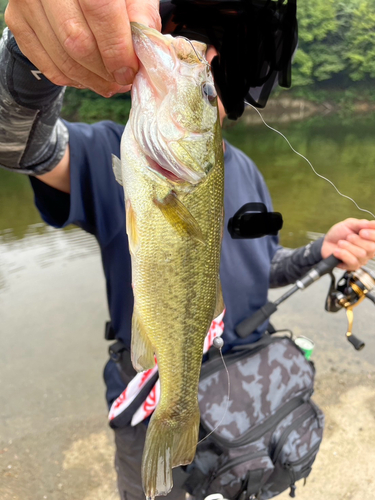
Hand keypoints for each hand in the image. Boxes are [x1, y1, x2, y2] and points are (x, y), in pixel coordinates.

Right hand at [5, 0, 160, 96]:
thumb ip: (142, 17)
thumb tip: (143, 53)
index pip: (100, 10)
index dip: (117, 48)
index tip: (129, 72)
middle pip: (78, 41)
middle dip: (105, 71)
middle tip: (121, 81)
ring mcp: (26, 1)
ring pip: (63, 58)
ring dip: (91, 80)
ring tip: (109, 83)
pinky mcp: (17, 21)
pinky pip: (48, 66)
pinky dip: (73, 80)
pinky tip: (89, 76)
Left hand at [321, 218, 374, 269]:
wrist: (326, 243)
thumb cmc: (339, 234)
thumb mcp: (349, 224)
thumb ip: (361, 223)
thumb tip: (373, 223)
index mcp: (370, 239)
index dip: (372, 235)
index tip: (361, 232)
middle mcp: (369, 250)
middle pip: (372, 248)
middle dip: (357, 240)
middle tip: (348, 237)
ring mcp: (362, 259)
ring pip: (361, 254)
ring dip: (347, 246)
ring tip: (340, 243)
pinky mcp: (352, 266)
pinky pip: (352, 261)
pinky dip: (343, 254)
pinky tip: (337, 251)